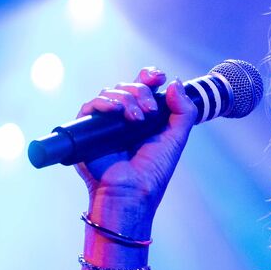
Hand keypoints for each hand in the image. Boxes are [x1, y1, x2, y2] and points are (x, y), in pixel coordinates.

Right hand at [75, 67, 196, 215]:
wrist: (131, 193)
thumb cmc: (153, 172)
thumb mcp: (176, 138)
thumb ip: (183, 111)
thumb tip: (175, 83)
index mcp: (144, 118)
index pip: (143, 87)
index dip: (149, 76)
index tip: (159, 77)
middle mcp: (123, 118)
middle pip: (128, 86)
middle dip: (141, 91)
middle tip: (149, 111)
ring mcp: (105, 123)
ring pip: (110, 93)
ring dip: (126, 98)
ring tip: (136, 118)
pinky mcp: (87, 130)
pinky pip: (89, 106)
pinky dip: (103, 103)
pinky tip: (116, 111)